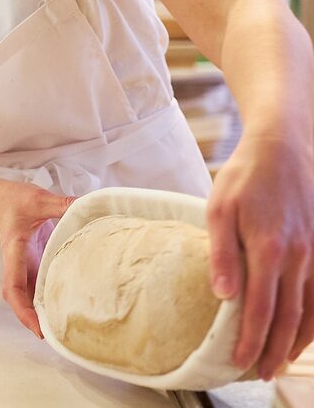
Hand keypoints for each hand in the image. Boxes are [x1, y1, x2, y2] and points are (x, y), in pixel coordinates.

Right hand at [0, 182, 74, 337]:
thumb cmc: (13, 201)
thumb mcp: (37, 199)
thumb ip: (61, 204)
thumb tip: (88, 207)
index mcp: (15, 253)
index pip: (13, 287)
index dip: (23, 310)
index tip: (36, 327)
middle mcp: (19, 266)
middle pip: (22, 301)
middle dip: (36, 321)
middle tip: (59, 338)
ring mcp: (27, 269)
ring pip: (32, 298)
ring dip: (44, 314)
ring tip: (68, 331)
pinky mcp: (36, 267)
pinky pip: (42, 288)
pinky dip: (53, 301)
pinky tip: (71, 308)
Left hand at [207, 133, 313, 379]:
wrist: (284, 148)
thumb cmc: (244, 177)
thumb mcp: (219, 208)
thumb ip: (221, 253)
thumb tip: (223, 295)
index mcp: (269, 249)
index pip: (259, 309)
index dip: (250, 340)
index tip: (238, 362)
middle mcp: (299, 257)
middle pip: (288, 317)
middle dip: (274, 350)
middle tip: (259, 375)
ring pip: (311, 310)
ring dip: (297, 341)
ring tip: (281, 363)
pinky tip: (305, 333)